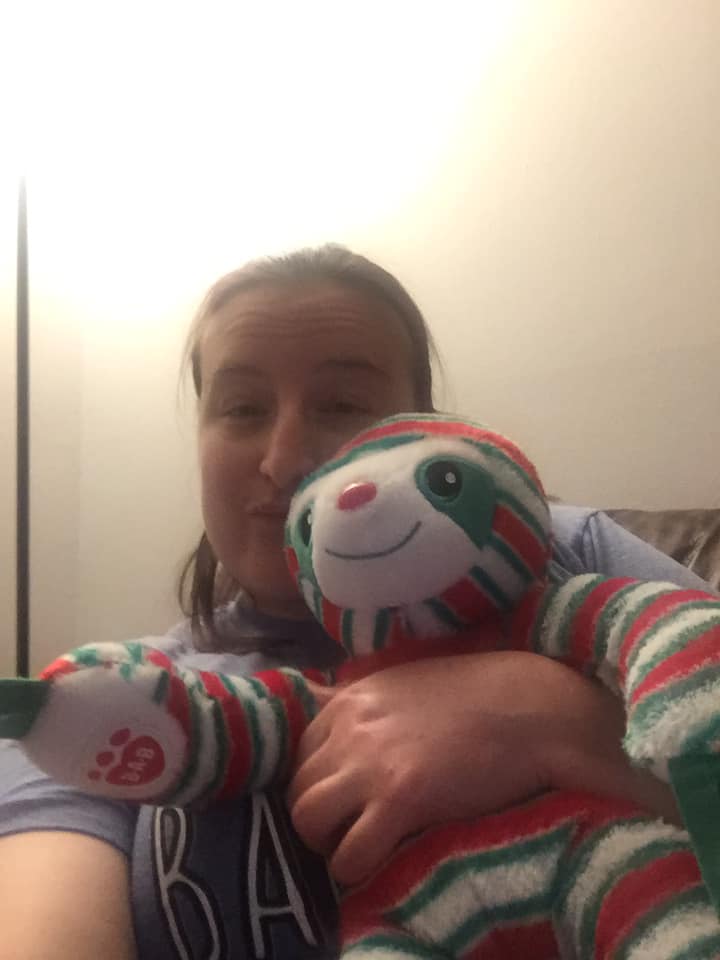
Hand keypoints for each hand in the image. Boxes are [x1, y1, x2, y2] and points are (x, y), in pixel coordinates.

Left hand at [287, 650, 619, 885]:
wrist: (531, 708)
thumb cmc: (481, 694)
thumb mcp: (408, 683)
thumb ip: (373, 705)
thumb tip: (348, 722)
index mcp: (352, 698)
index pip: (299, 749)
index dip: (319, 779)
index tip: (343, 796)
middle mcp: (350, 727)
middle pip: (296, 786)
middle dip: (317, 813)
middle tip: (350, 828)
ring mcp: (370, 764)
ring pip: (306, 821)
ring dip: (328, 841)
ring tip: (361, 846)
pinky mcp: (398, 801)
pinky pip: (348, 855)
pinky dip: (356, 868)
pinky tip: (382, 862)